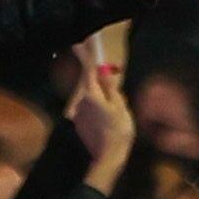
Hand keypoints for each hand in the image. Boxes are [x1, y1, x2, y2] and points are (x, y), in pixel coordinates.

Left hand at [66, 43, 137, 192]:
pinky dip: (96, 107)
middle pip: (88, 83)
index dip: (86, 54)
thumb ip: (110, 87)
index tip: (81, 41)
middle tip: (111, 81)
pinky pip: (88, 108)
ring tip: (113, 108)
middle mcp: (80, 101)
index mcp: (91, 94)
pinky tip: (107, 118)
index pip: (88, 69)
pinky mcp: (79, 123)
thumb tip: (103, 69)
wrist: (108, 158)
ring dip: (98, 95)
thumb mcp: (120, 106)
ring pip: (89, 97)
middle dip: (97, 78)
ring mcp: (78, 112)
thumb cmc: (119, 131)